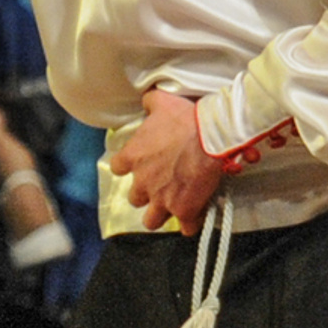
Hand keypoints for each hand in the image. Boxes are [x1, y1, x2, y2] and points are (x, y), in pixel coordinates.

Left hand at [107, 89, 224, 234]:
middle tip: (161, 186)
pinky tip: (196, 216)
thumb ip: (150, 102)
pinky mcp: (183, 210)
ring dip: (161, 215)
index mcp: (133, 157)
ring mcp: (162, 199)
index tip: (140, 165)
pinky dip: (191, 224)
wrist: (210, 135)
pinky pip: (185, 228)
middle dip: (146, 194)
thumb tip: (147, 99)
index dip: (129, 167)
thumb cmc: (185, 118)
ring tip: (173, 208)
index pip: (118, 168)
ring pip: (152, 221)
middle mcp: (143, 182)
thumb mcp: (162, 101)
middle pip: (135, 199)